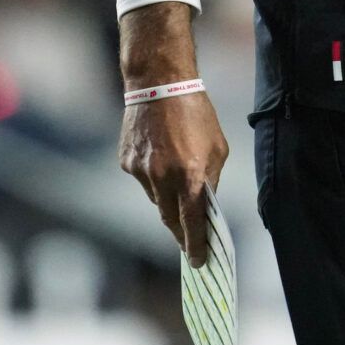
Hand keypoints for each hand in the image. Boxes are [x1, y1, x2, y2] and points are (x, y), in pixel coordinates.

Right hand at [119, 91, 228, 267]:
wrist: (159, 83)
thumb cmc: (195, 112)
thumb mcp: (217, 147)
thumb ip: (211, 179)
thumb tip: (205, 204)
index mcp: (190, 175)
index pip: (192, 223)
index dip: (195, 245)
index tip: (198, 261)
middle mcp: (163, 178)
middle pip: (169, 219)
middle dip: (180, 230)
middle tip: (188, 237)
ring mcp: (141, 171)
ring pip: (155, 198)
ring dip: (167, 196)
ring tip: (176, 175)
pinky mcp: (126, 162)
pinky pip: (143, 180)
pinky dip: (153, 176)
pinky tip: (160, 155)